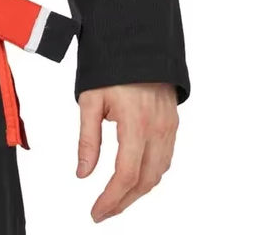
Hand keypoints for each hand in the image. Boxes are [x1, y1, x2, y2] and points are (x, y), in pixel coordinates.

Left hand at [77, 82, 178, 222]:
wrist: (137, 44)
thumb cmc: (110, 68)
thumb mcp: (90, 100)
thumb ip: (88, 139)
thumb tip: (83, 173)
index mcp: (135, 123)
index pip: (126, 173)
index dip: (112, 198)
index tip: (97, 211)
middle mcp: (157, 129)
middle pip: (145, 180)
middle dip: (124, 201)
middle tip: (103, 211)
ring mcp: (169, 128)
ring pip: (158, 173)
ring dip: (138, 191)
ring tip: (116, 199)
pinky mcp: (172, 125)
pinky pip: (164, 159)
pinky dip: (150, 175)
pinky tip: (135, 179)